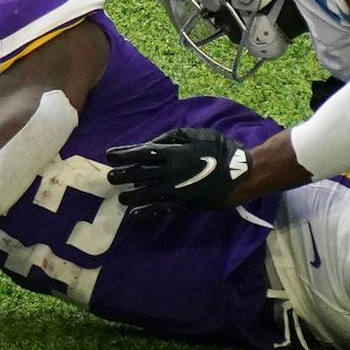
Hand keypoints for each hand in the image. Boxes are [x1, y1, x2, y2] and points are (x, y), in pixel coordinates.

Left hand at [107, 128, 249, 211]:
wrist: (240, 174)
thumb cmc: (219, 150)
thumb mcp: (195, 134)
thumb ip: (171, 138)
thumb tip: (151, 144)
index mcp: (172, 152)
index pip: (140, 153)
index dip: (122, 154)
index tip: (109, 155)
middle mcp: (169, 172)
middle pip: (138, 174)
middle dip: (121, 176)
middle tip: (110, 177)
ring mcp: (174, 190)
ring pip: (144, 194)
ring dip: (130, 196)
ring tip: (121, 197)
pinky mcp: (182, 204)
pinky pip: (159, 209)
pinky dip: (146, 212)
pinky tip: (135, 215)